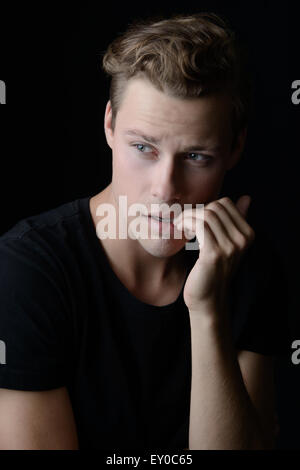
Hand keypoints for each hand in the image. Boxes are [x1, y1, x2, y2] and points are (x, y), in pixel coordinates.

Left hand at [174, 196, 254, 318]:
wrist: (207, 298)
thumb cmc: (212, 269)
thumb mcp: (227, 243)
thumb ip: (236, 220)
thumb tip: (246, 198)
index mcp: (248, 234)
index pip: (225, 203)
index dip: (206, 207)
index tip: (194, 219)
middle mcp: (242, 239)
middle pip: (215, 207)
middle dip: (195, 211)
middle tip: (184, 223)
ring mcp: (230, 247)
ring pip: (206, 214)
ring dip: (188, 217)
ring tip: (181, 227)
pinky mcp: (214, 254)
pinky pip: (199, 225)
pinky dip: (186, 223)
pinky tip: (181, 231)